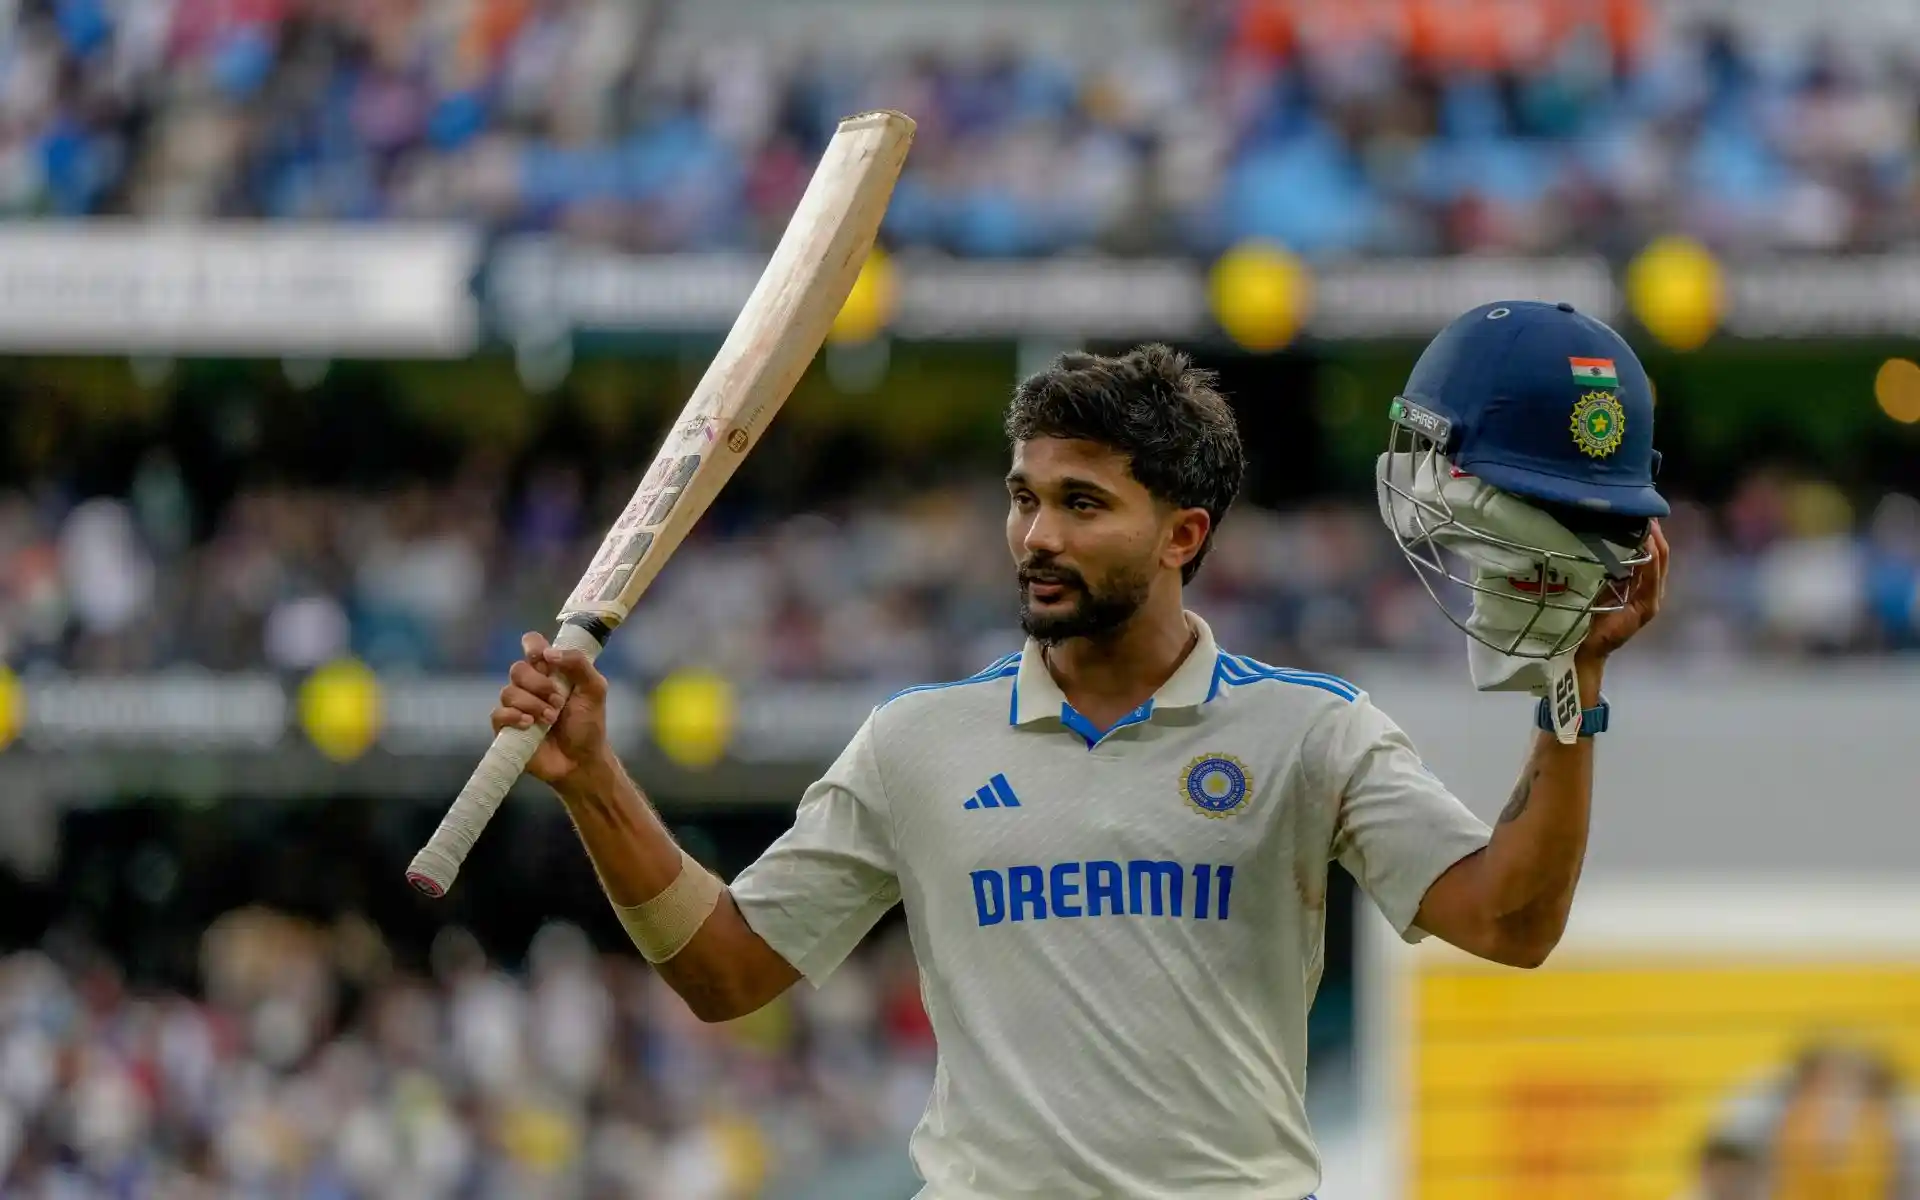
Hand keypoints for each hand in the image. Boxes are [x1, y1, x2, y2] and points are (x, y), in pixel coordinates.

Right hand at [493, 631, 611, 788]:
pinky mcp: (506, 727)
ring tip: (551, 719)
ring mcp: (517, 706)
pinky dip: (514, 717)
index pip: (532, 644)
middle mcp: (530, 685)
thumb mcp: (594, 689)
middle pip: (517, 668)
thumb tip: (549, 653)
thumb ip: (578, 664)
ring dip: (532, 704)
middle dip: (538, 684)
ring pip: (508, 691)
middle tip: (558, 702)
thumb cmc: (588, 723)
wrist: (582, 759)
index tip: (541, 657)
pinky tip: (530, 725)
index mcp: (550, 671)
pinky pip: (498, 713)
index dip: (532, 645)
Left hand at [1577, 518, 1668, 664]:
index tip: (1637, 508)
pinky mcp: (1646, 608)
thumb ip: (1602, 564)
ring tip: (1647, 519)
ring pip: (1659, 562)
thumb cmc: (1584, 614)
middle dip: (1654, 530)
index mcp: (1638, 582)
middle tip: (1643, 507)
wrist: (1582, 647)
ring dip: (1654, 540)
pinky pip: (1651, 579)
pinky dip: (1650, 559)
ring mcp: (1650, 599)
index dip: (1648, 529)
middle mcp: (1649, 589)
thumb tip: (1595, 533)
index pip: (1651, 549)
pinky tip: (1647, 542)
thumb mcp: (1594, 582)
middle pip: (1660, 552)